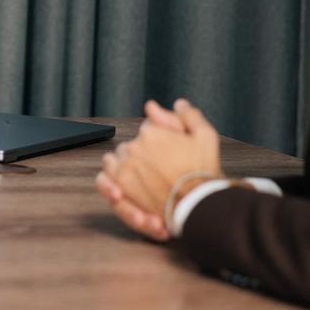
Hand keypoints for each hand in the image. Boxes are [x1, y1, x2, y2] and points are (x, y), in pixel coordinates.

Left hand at [98, 99, 220, 234]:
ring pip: (114, 160)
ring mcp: (124, 168)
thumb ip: (189, 116)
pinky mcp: (120, 188)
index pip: (147, 129)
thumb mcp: (205, 136)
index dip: (160, 140)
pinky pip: (104, 180)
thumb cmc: (203, 172)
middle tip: (160, 169)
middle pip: (131, 145)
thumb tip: (178, 103)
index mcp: (150, 132)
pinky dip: (110, 182)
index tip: (170, 153)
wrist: (199, 205)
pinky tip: (122, 189)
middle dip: (143, 154)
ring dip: (124, 166)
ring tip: (142, 178)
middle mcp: (133, 147)